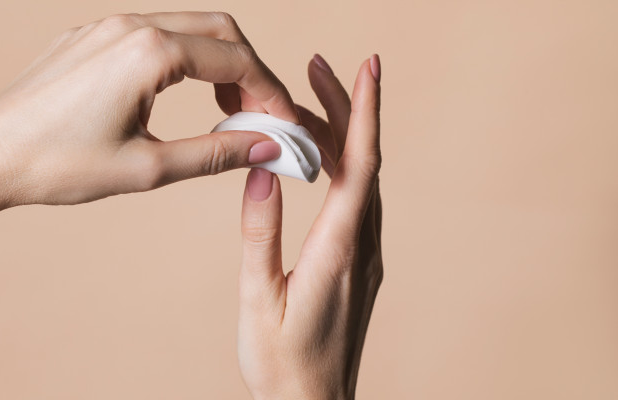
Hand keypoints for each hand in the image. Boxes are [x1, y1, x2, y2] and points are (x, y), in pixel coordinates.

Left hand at [0, 11, 294, 207]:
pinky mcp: (91, 37)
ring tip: (228, 110)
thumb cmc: (60, 164)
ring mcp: (107, 26)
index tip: (284, 125)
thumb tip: (266, 147)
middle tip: (261, 115)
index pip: (238, 60)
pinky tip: (184, 95)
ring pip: (189, 29)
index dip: (271, 93)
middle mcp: (131, 26)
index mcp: (149, 52)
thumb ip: (216, 153)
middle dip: (251, 70)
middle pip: (221, 30)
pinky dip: (185, 60)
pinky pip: (155, 35)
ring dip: (219, 63)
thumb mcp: (150, 167)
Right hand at [237, 54, 381, 399]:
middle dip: (345, 108)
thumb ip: (260, 232)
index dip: (365, 112)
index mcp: (339, 249)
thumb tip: (262, 171)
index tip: (366, 67)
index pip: (360, 165)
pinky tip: (318, 158)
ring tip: (303, 107)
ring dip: (341, 135)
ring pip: (362, 178)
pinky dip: (340, 165)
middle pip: (364, 161)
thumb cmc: (281, 362)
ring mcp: (367, 254)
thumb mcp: (257, 296)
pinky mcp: (360, 262)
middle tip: (315, 67)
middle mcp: (363, 245)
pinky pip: (358, 200)